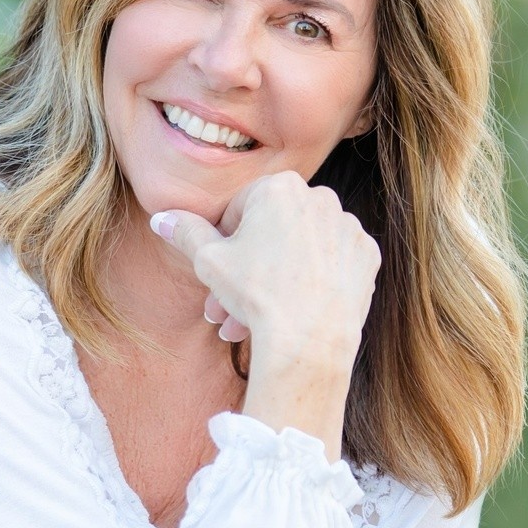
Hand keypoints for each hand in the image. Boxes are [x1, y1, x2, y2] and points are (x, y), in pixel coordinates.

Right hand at [154, 171, 380, 361]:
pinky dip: (314, 282)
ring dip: (277, 279)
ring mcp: (349, 227)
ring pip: (302, 250)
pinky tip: (297, 308)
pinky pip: (332, 264)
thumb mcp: (208, 261)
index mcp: (280, 187)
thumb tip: (161, 218)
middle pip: (273, 232)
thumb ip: (186, 233)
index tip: (220, 272)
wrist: (309, 340)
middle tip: (228, 305)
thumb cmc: (256, 295)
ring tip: (254, 319)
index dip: (225, 243)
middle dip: (248, 268)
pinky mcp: (367, 257)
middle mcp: (321, 197)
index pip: (241, 209)